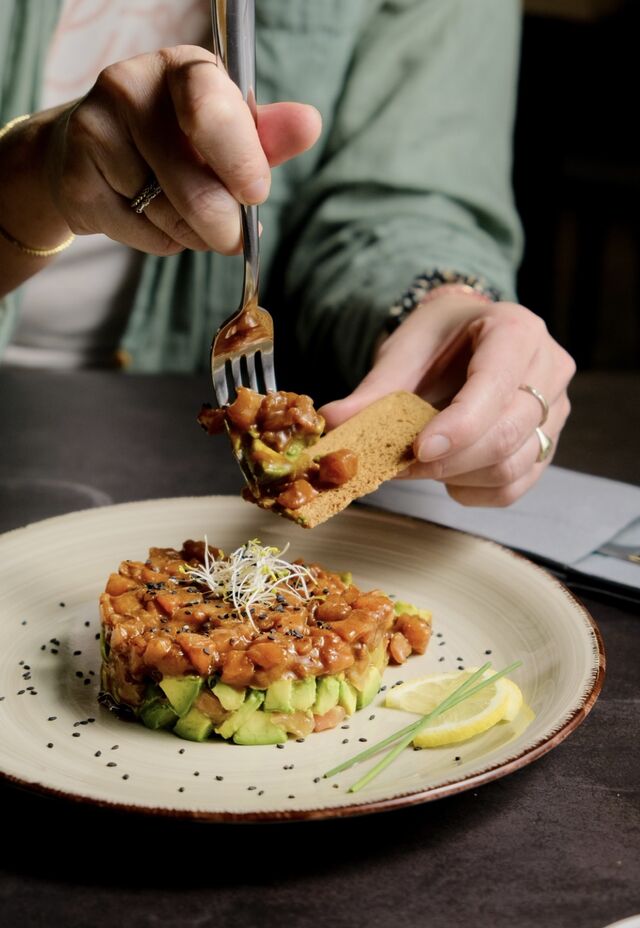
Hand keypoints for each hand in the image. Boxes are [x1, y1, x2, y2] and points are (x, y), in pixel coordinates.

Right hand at [43, 45, 320, 254]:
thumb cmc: (172, 141)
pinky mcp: (77, 177)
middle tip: (232, 236)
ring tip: (183, 214)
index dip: (240, 161)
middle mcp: (132, 86)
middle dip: (223, 224)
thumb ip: (264, 137)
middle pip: (194, 186)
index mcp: (184, 69)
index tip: (256, 194)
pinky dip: (157, 239)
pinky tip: (147, 215)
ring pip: (169, 217)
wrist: (88, 154)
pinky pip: (140, 233)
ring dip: (191, 234)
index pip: (213, 109)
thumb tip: (309, 125)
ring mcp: (97, 129)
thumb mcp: (224, 134)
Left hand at [320, 292, 575, 506]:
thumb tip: (332, 423)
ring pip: (512, 467)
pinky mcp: (547, 444)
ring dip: (455, 477)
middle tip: (397, 465)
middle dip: (447, 460)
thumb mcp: (405, 350)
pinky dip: (472, 491)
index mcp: (516, 330)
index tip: (418, 449)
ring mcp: (556, 410)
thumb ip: (373, 390)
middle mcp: (549, 369)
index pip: (495, 385)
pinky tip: (446, 473)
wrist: (467, 337)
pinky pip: (513, 487)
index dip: (459, 424)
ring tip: (419, 462)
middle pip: (507, 434)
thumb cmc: (439, 339)